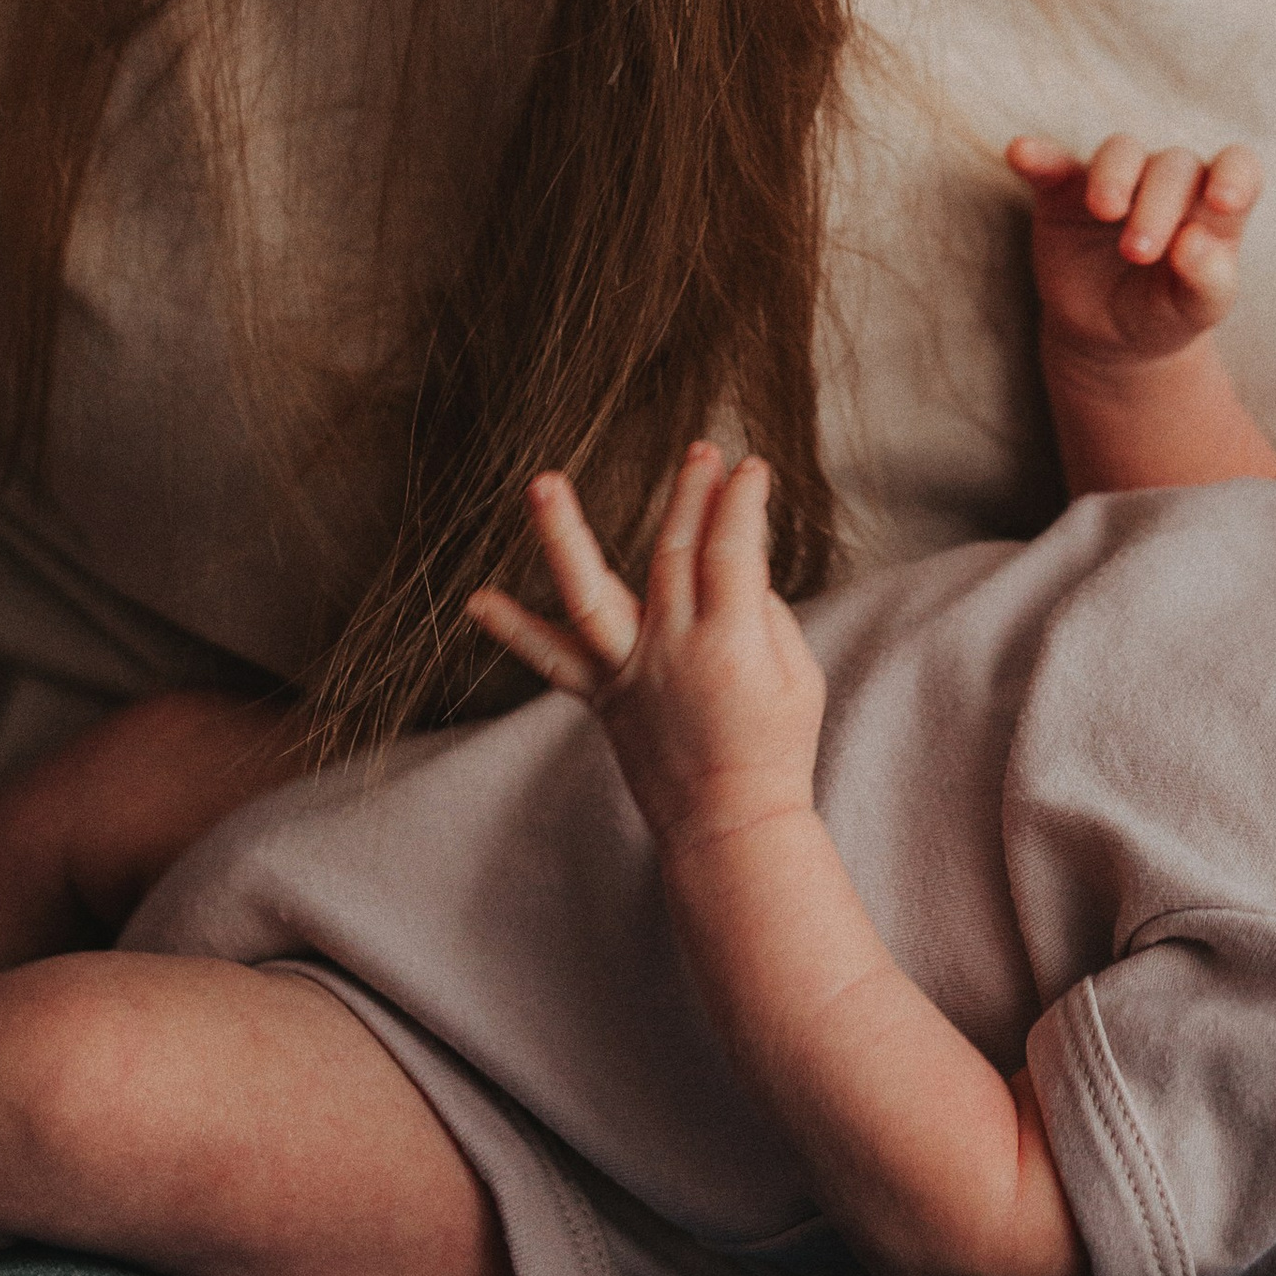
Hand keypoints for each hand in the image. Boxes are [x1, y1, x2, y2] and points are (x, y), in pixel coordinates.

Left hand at [466, 445, 827, 860]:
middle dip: (690, 495)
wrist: (729, 826)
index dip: (741, 503)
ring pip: (590, 595)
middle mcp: (673, 651)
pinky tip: (477, 601)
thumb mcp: (798, 674)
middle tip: (700, 449)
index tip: (750, 469)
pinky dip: (515, 629)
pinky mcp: (602, 697)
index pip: (732, 551)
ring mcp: (630, 672)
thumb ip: (765, 612)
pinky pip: (553, 661)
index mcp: (731, 644)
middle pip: (673, 553)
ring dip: (565, 535)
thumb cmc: (776, 748)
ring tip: (542, 484)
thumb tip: (735, 564)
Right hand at [1010, 131, 1259, 377]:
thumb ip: (1209, 280)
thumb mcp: (1196, 310)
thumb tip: (1195, 240)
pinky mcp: (1065, 189)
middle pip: (1173, 166)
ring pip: (1120, 150)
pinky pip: (1053, 163)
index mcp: (1213, 205)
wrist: (1109, 338)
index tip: (1224, 201)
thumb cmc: (1166, 314)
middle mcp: (1169, 182)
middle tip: (1139, 253)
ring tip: (1105, 212)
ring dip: (1114, 175)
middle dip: (1158, 204)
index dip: (1234, 173)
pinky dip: (1039, 155)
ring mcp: (1117, 179)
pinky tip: (1022, 153)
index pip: (1237, 166)